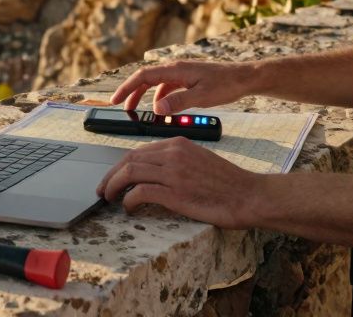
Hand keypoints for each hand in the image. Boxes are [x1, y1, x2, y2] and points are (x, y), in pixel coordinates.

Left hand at [95, 137, 258, 228]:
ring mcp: (174, 172)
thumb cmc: (227, 183)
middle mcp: (173, 153)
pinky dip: (128, 200)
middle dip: (110, 175)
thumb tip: (154, 173)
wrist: (249, 195)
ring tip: (109, 198)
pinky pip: (139, 192)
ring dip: (113, 186)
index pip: (138, 150)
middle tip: (103, 189)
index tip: (113, 177)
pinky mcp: (175, 192)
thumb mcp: (199, 160)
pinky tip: (128, 208)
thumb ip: (176, 161)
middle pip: (128, 159)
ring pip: (129, 172)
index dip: (120, 165)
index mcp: (178, 143)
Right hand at [110, 59, 253, 114]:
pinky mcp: (187, 79)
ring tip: (137, 110)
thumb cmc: (226, 84)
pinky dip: (159, 98)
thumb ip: (178, 103)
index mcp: (175, 69)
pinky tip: (161, 109)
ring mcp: (181, 73)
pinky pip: (166, 87)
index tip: (115, 100)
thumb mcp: (202, 97)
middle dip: (131, 92)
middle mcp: (176, 68)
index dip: (127, 88)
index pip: (143, 76)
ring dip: (144, 96)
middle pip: (145, 78)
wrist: (244, 78)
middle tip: (121, 107)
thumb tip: (156, 109)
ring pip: (155, 83)